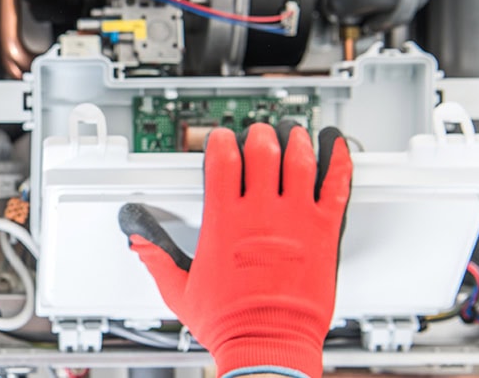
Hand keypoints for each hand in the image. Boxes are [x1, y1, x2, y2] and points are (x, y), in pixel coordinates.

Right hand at [119, 122, 351, 377]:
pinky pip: (336, 188)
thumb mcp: (179, 290)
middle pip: (262, 151)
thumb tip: (140, 244)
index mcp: (224, 222)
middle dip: (259, 135)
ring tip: (294, 132)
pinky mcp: (323, 233)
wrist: (268, 345)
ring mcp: (295, 220)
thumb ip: (157, 259)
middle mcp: (260, 214)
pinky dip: (339, 163)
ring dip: (296, 141)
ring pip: (299, 161)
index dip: (220, 141)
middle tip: (259, 133)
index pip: (222, 161)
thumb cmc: (229, 322)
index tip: (221, 138)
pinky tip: (338, 147)